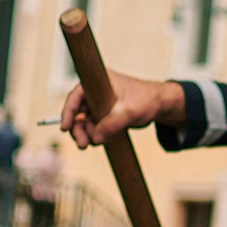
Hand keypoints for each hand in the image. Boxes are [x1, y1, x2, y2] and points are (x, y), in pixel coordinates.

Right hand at [61, 73, 185, 150]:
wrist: (161, 105)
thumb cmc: (147, 100)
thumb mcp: (130, 111)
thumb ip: (112, 124)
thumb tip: (95, 138)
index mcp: (98, 82)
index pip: (76, 95)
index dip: (68, 111)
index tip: (65, 128)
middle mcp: (96, 92)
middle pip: (77, 111)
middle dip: (77, 129)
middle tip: (82, 144)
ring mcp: (100, 104)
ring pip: (85, 121)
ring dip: (85, 134)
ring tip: (91, 145)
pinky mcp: (105, 115)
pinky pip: (95, 126)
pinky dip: (95, 135)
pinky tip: (101, 142)